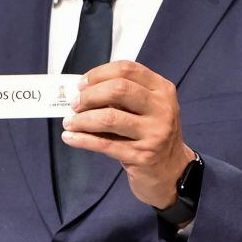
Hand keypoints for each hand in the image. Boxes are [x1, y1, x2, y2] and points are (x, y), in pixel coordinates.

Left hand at [60, 61, 193, 208]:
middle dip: (90, 95)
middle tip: (75, 104)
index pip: (128, 69)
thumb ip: (123, 97)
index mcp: (162, 90)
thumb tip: (83, 91)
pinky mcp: (143, 156)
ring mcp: (155, 133)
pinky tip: (70, 137)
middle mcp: (162, 109)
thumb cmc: (152, 135)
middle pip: (119, 89)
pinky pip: (105, 144)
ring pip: (109, 118)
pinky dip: (82, 139)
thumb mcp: (148, 109)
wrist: (172, 172)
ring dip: (82, 119)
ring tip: (69, 122)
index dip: (99, 74)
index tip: (82, 84)